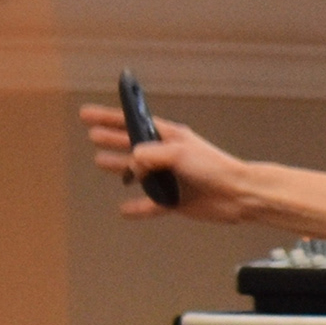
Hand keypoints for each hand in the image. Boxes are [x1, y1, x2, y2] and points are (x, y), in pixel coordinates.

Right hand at [77, 103, 252, 221]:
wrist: (238, 195)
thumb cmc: (214, 168)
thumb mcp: (177, 153)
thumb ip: (148, 156)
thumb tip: (132, 166)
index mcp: (169, 137)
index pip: (132, 122)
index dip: (109, 117)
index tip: (87, 114)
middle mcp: (167, 156)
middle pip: (131, 144)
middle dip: (111, 139)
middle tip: (92, 135)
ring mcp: (170, 178)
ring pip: (138, 173)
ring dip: (120, 167)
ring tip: (101, 161)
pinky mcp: (175, 201)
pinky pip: (151, 205)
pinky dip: (137, 208)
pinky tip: (124, 210)